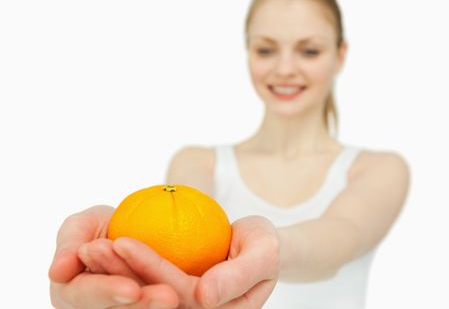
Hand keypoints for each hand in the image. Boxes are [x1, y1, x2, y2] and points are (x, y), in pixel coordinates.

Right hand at [48, 205, 178, 307]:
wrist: (142, 225)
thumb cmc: (107, 225)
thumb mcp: (84, 225)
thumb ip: (69, 244)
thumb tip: (57, 272)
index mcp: (73, 294)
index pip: (86, 296)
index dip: (107, 293)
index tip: (131, 289)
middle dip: (142, 306)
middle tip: (168, 297)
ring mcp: (125, 308)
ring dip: (158, 306)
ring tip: (180, 296)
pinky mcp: (149, 306)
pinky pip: (166, 307)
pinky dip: (181, 303)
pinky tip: (199, 298)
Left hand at [82, 215, 279, 307]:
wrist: (259, 245)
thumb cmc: (265, 245)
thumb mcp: (263, 253)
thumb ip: (239, 275)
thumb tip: (205, 297)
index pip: (178, 293)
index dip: (148, 268)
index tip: (122, 241)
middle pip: (151, 297)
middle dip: (118, 274)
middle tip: (92, 248)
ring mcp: (183, 306)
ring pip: (141, 291)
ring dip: (113, 271)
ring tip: (89, 248)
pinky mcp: (173, 293)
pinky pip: (144, 280)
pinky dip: (121, 265)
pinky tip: (101, 246)